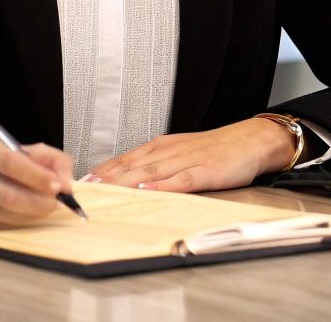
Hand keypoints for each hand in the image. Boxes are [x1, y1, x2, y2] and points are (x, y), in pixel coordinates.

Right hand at [0, 127, 75, 228]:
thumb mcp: (22, 149)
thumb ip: (51, 160)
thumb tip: (67, 183)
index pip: (8, 161)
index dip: (36, 176)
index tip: (58, 187)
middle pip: (5, 193)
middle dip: (36, 201)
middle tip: (54, 203)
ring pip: (0, 213)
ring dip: (27, 214)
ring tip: (39, 207)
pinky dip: (12, 222)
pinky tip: (20, 214)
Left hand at [81, 118, 296, 192]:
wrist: (251, 140)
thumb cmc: (215, 150)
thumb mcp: (180, 153)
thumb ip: (155, 166)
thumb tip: (128, 180)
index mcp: (160, 148)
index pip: (124, 159)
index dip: (102, 170)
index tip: (79, 181)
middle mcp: (168, 152)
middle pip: (131, 166)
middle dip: (105, 178)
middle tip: (81, 188)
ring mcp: (186, 161)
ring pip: (149, 172)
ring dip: (124, 181)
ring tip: (104, 190)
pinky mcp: (205, 171)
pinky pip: (181, 179)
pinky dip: (163, 185)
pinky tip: (148, 190)